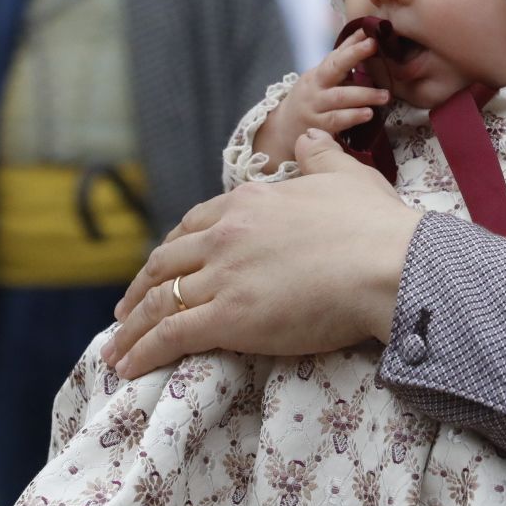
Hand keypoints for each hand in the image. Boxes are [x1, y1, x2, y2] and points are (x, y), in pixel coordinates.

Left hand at [102, 129, 423, 377]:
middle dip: (141, 288)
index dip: (173, 249)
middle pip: (167, 263)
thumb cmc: (375, 224)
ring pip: (160, 301)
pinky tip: (129, 366)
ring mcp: (224, 275)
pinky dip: (144, 352)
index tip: (162, 266)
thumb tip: (308, 138)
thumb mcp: (346, 175)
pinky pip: (172, 336)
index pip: (194, 225)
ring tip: (117, 348)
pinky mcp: (228, 317)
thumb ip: (321, 157)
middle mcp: (227, 235)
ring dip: (133, 327)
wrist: (388, 264)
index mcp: (249, 202)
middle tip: (126, 310)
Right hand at [252, 30, 390, 169]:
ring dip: (363, 95)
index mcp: (319, 74)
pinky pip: (335, 121)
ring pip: (339, 98)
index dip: (353, 45)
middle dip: (355, 55)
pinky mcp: (318, 127)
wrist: (282, 128)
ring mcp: (316, 107)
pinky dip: (352, 117)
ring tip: (384, 95)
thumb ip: (342, 62)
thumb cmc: (311, 99)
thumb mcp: (321, 79)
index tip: (371, 36)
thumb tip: (365, 36)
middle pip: (334, 69)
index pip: (336, 55)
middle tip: (378, 50)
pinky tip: (368, 114)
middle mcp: (316, 87)